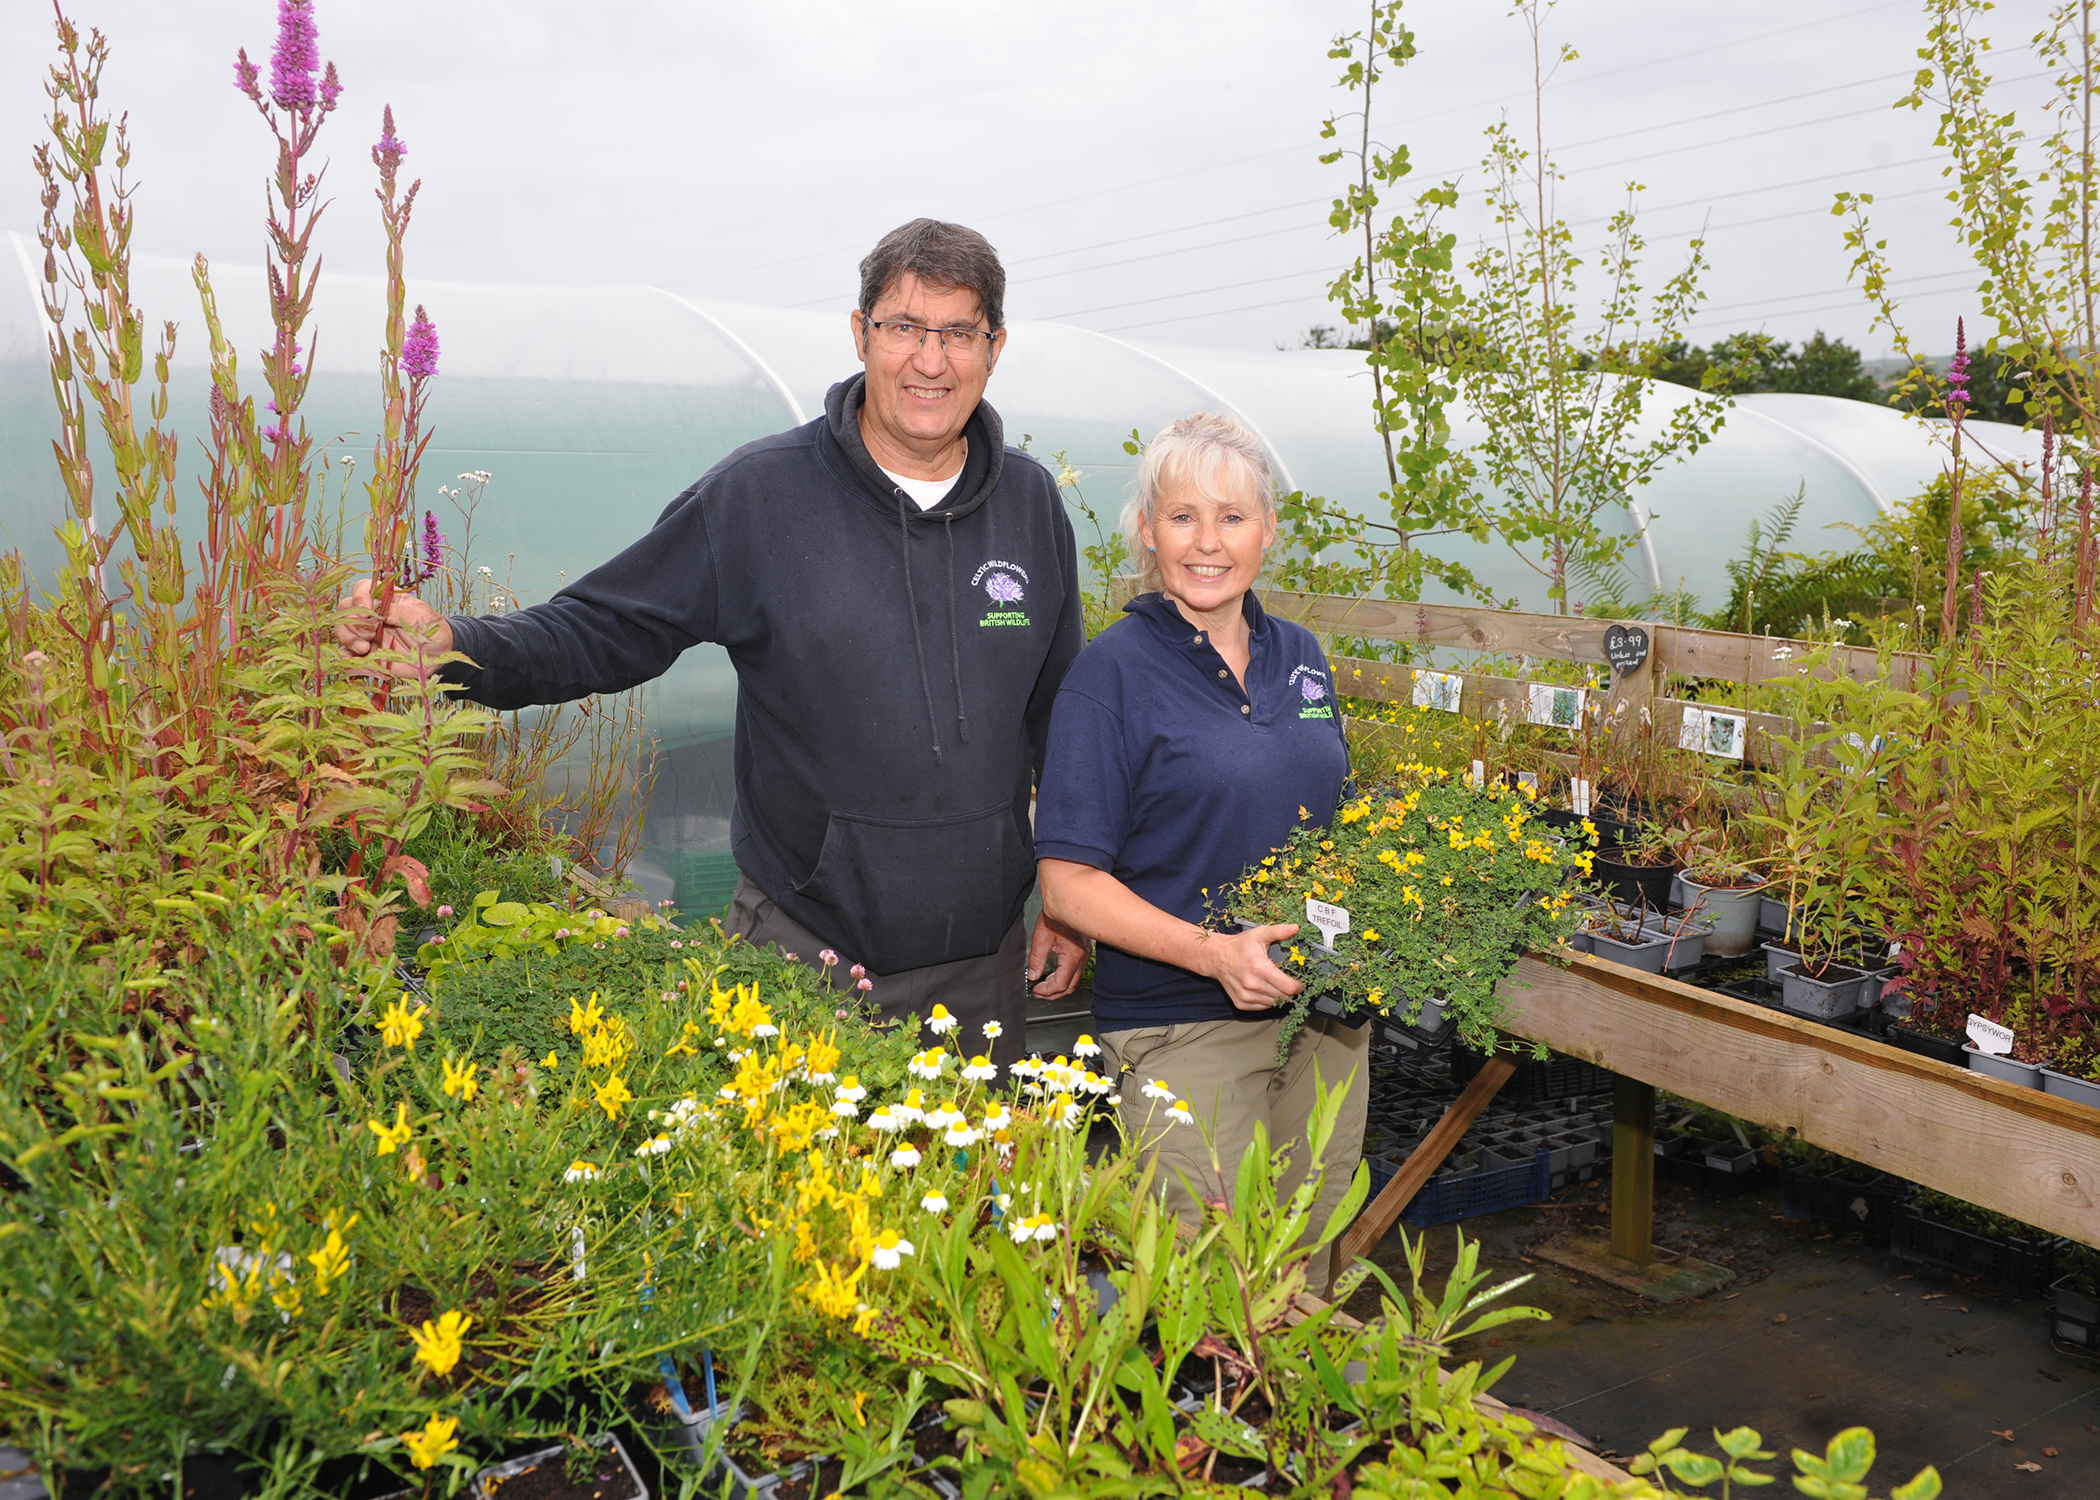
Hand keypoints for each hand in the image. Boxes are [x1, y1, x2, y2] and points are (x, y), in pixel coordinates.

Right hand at [337, 577, 452, 677]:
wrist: (437, 656)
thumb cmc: (431, 630)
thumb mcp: (417, 616)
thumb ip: (395, 611)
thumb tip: (374, 611)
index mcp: (385, 599)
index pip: (362, 589)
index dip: (359, 597)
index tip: (366, 611)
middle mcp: (371, 614)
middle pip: (346, 609)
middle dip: (352, 621)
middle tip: (370, 634)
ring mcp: (366, 633)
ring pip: (342, 630)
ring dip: (348, 638)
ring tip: (364, 648)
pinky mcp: (365, 652)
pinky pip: (347, 652)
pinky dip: (346, 655)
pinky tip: (355, 659)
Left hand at [1027, 909, 1089, 1000]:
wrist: (1069, 899)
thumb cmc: (1056, 914)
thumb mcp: (1041, 937)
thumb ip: (1036, 959)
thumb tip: (1033, 975)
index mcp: (1073, 956)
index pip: (1060, 984)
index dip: (1047, 991)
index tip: (1035, 989)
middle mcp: (1082, 957)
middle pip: (1069, 987)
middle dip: (1053, 993)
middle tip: (1038, 992)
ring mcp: (1085, 954)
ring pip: (1074, 981)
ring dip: (1059, 986)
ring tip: (1043, 986)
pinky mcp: (1084, 951)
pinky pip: (1076, 971)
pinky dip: (1064, 977)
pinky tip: (1053, 975)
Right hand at [1194, 922, 1304, 1011]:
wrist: (1216, 957)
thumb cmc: (1238, 946)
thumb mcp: (1259, 934)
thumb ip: (1278, 931)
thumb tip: (1295, 928)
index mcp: (1259, 967)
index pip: (1288, 987)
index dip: (1299, 986)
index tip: (1300, 981)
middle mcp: (1252, 984)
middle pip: (1284, 997)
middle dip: (1290, 990)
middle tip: (1289, 981)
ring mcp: (1246, 996)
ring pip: (1274, 1003)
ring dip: (1279, 996)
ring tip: (1276, 984)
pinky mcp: (1241, 1003)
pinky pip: (1263, 1007)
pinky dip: (1268, 1000)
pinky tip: (1265, 988)